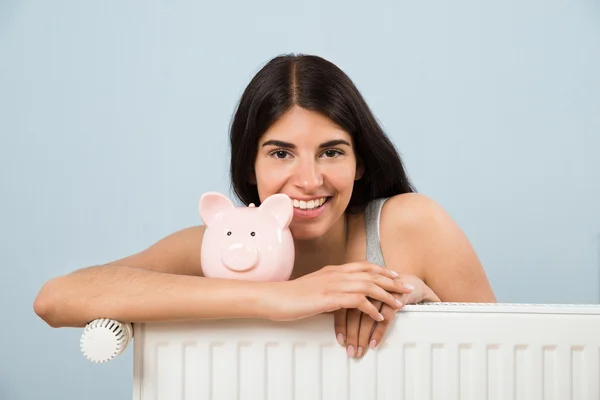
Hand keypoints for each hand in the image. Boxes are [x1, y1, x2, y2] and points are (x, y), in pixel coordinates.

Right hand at [264, 262, 413, 321]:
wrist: (274, 298)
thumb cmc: (290, 296)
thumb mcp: (313, 288)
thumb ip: (329, 289)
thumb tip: (340, 297)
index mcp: (332, 270)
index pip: (363, 266)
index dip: (381, 270)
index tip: (394, 275)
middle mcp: (336, 274)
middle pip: (371, 274)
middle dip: (391, 281)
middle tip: (406, 287)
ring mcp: (333, 285)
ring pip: (368, 285)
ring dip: (386, 295)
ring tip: (398, 304)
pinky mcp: (330, 298)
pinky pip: (358, 301)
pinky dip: (372, 309)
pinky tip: (379, 316)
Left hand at [334, 273, 439, 357]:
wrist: (409, 282)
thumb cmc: (385, 291)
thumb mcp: (368, 295)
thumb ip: (352, 305)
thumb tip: (337, 323)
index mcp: (356, 287)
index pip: (343, 306)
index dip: (340, 325)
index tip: (340, 341)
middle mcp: (367, 289)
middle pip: (354, 313)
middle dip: (351, 335)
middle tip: (350, 351)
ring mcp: (381, 293)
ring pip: (367, 316)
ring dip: (362, 336)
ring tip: (360, 350)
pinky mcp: (395, 298)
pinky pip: (385, 317)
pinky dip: (378, 331)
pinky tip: (373, 342)